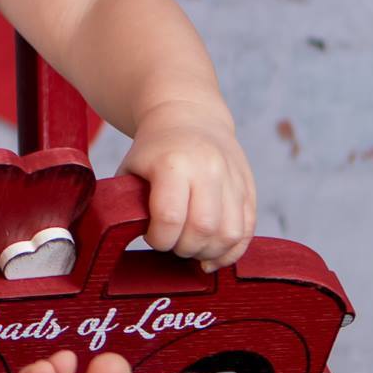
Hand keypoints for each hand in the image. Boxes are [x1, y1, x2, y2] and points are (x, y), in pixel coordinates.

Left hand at [117, 104, 255, 272]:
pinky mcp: (249, 189)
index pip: (170, 217)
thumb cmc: (153, 151)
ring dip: (208, 253)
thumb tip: (123, 237)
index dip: (159, 239)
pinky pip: (247, 230)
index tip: (151, 236)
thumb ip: (126, 202)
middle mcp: (208, 169)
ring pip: (230, 234)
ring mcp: (233, 178)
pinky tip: (213, 255)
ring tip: (192, 248)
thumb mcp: (131, 169)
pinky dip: (231, 251)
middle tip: (172, 243)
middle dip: (184, 248)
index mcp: (174, 163)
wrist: (188, 117)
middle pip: (203, 229)